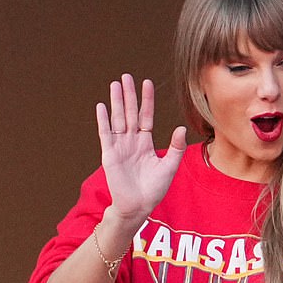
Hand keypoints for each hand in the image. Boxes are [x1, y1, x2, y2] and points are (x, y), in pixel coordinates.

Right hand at [96, 75, 186, 228]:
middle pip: (130, 113)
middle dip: (129, 95)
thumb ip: (175, 147)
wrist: (138, 206)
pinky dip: (103, 120)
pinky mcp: (109, 154)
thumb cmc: (154, 189)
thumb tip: (181, 128)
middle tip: (126, 76)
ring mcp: (120, 147)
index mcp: (146, 143)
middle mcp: (132, 142)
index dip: (146, 100)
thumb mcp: (169, 166)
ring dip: (116, 102)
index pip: (146, 116)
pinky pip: (106, 134)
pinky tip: (101, 106)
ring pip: (118, 119)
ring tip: (115, 84)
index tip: (147, 83)